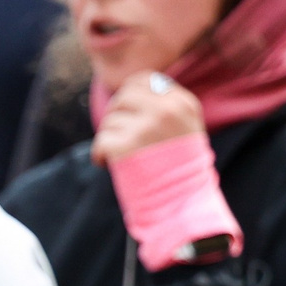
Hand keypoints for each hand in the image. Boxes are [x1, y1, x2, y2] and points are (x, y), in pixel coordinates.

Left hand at [90, 72, 204, 165]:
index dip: (129, 92)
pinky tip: (107, 164)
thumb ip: (165, 108)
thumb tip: (130, 92)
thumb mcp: (185, 130)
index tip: (125, 109)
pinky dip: (99, 154)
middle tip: (117, 136)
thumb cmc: (181, 171)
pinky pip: (101, 140)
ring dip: (109, 137)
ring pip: (110, 119)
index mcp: (183, 103)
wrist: (182, 205)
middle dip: (115, 116)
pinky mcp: (127, 144)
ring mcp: (146, 126)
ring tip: (120, 156)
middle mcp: (166, 110)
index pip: (146, 80)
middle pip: (123, 97)